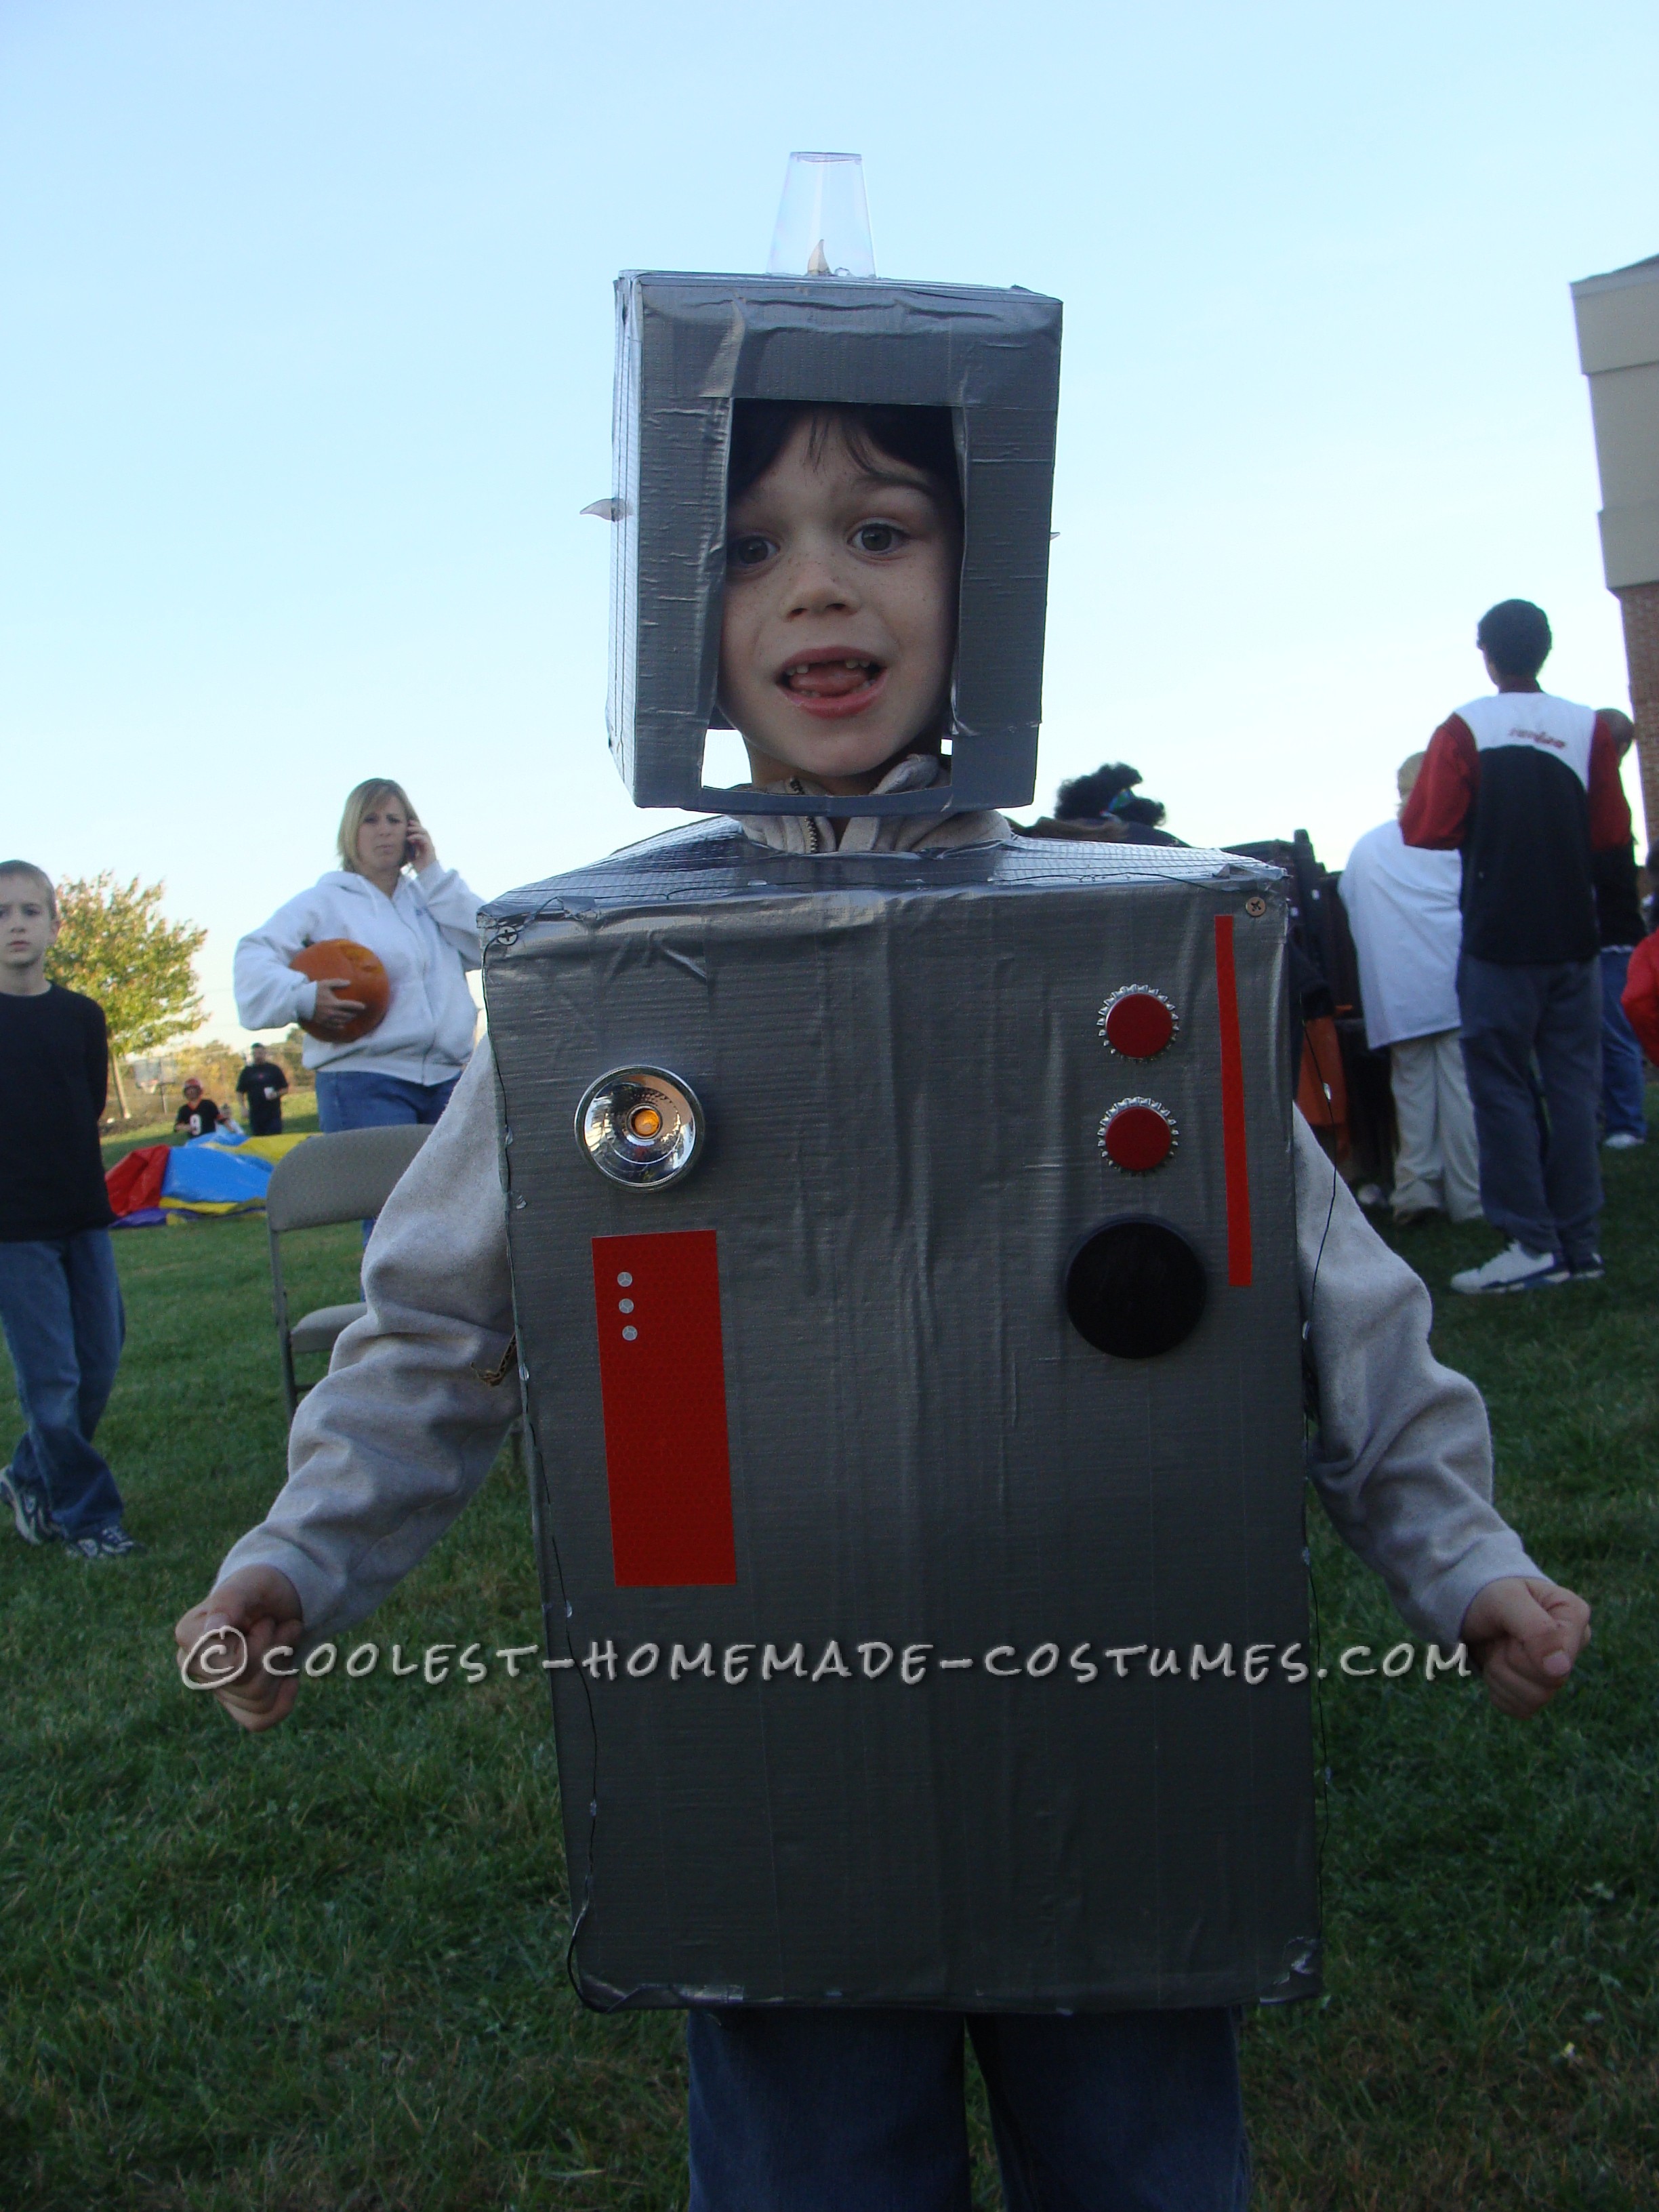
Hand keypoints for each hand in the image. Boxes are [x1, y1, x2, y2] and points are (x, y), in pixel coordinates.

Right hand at [174, 1566, 305, 1731]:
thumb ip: (229, 1602)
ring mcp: (215, 1687)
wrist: (281, 1600)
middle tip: (275, 1626)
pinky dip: (283, 1700)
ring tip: (281, 1640)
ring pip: (257, 1700)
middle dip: (274, 1650)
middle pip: (245, 1681)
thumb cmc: (261, 1588)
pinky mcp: (237, 1704)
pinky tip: (290, 1678)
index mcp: (189, 1635)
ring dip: (281, 1666)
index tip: (261, 1618)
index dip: (258, 1640)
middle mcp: (194, 1665)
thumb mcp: (250, 1585)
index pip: (230, 1662)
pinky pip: (258, 1721)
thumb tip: (213, 1631)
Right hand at [309, 977, 365, 1031]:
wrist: (300, 1001)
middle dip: (353, 1014)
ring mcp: (327, 1019)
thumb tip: (349, 982)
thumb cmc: (313, 990)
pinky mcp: (322, 1022)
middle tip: (357, 1012)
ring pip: (342, 1021)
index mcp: (335, 1003)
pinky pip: (333, 1026)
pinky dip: (339, 1026)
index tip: (363, 1006)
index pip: (350, 1005)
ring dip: (347, 1019)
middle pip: (347, 1015)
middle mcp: (333, 1012)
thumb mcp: (325, 984)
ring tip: (350, 1017)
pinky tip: (342, 1025)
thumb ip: (338, 983)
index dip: (358, 1006)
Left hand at [403, 821, 436, 871]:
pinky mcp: (430, 848)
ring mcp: (430, 846)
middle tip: (409, 823)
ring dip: (416, 829)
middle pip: (423, 831)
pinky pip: (424, 839)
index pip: (420, 833)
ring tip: (408, 829)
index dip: (415, 828)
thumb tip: (400, 845)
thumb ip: (408, 851)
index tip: (407, 825)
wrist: (426, 876)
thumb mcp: (410, 858)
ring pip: (425, 833)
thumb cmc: (419, 869)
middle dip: (416, 825)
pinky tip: (409, 839)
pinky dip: (416, 837)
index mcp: (423, 846)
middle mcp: (427, 845)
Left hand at [1460, 1575, 1590, 1717]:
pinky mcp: (1537, 1691)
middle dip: (1510, 1659)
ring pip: (1535, 1699)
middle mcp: (1572, 1646)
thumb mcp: (1507, 1601)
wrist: (1470, 1608)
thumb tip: (1561, 1669)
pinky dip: (1499, 1689)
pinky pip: (1521, 1709)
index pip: (1562, 1658)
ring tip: (1497, 1647)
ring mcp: (1557, 1673)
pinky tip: (1496, 1664)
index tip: (1510, 1631)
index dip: (1528, 1651)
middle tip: (1501, 1635)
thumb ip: (1536, 1629)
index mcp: (1575, 1615)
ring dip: (1501, 1674)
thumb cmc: (1491, 1595)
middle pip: (1549, 1683)